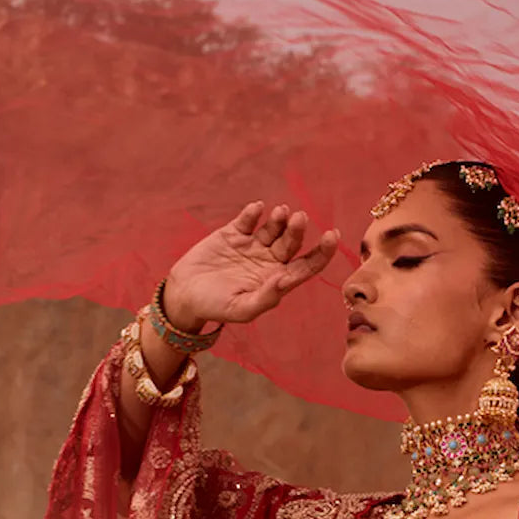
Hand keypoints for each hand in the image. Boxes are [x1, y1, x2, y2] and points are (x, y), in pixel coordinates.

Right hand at [164, 202, 339, 328]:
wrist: (185, 295)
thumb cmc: (215, 308)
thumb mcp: (241, 309)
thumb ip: (266, 297)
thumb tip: (285, 280)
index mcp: (277, 281)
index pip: (307, 266)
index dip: (323, 252)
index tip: (333, 236)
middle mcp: (269, 261)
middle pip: (291, 243)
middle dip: (297, 230)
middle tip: (299, 218)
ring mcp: (252, 245)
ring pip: (273, 228)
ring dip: (279, 219)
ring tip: (282, 212)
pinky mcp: (233, 233)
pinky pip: (248, 219)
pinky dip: (253, 213)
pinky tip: (256, 209)